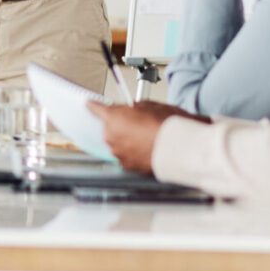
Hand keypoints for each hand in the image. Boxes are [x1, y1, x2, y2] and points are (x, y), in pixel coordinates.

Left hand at [88, 101, 207, 173]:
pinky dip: (133, 152)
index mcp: (114, 118)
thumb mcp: (151, 105)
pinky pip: (126, 155)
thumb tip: (134, 110)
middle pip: (109, 127)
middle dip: (120, 124)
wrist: (180, 149)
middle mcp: (112, 136)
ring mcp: (118, 153)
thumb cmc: (168, 125)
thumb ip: (135, 107)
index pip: (96, 108)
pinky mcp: (128, 166)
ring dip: (126, 139)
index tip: (89, 104)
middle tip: (138, 122)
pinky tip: (147, 147)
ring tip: (146, 136)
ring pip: (117, 142)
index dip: (93, 105)